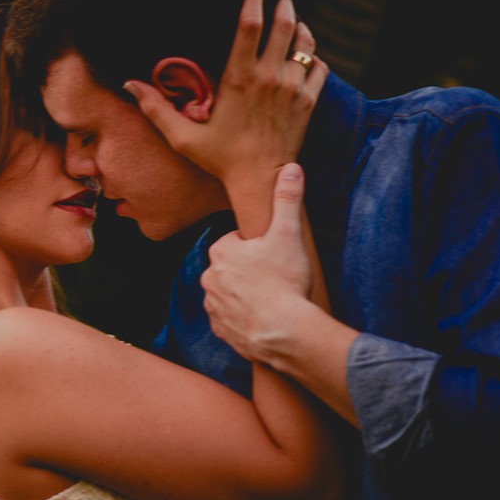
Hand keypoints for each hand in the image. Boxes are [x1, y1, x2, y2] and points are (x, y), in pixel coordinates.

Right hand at [124, 0, 327, 186]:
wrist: (260, 180)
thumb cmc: (220, 158)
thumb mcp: (183, 137)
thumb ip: (156, 109)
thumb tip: (130, 85)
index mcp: (240, 79)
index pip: (250, 26)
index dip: (252, 1)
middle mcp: (270, 77)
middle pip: (284, 24)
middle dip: (283, 5)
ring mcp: (294, 87)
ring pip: (305, 42)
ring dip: (299, 28)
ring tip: (293, 22)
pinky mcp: (309, 100)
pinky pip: (319, 65)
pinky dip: (313, 56)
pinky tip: (303, 56)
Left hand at [200, 162, 318, 360]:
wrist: (282, 331)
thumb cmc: (284, 280)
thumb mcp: (289, 233)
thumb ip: (287, 199)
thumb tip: (291, 167)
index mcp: (220, 252)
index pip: (236, 241)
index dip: (258, 246)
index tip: (273, 254)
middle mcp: (208, 278)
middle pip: (232, 267)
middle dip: (250, 270)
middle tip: (276, 276)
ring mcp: (212, 306)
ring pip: (230, 293)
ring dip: (246, 294)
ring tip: (271, 298)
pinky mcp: (220, 329)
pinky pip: (230, 318)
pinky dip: (244, 317)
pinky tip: (263, 317)